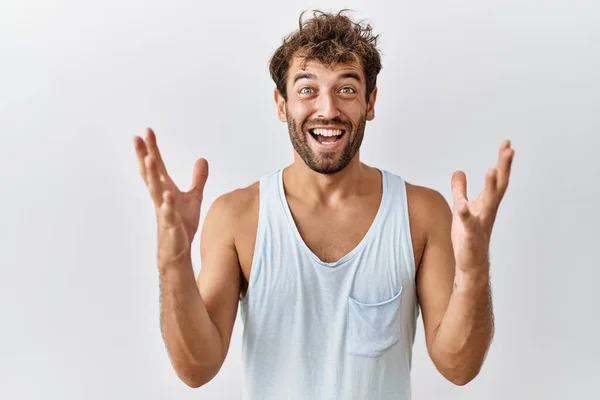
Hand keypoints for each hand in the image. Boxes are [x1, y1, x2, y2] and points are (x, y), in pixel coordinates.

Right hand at [134, 128, 208, 266]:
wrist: (177, 251)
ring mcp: (163, 211)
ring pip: (155, 191)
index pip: (157, 166)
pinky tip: (169, 195)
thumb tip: (202, 159)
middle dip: (144, 155)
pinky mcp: (170, 226)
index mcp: (164, 190)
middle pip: (150, 174)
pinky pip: (168, 214)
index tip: (146, 131)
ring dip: (152, 175)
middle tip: (137, 137)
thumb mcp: (193, 198)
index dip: (152, 149)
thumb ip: (197, 179)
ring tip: (150, 159)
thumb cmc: (181, 225)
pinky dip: (168, 205)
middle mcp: (160, 198)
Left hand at [450, 140, 514, 272]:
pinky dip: (466, 214)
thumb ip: (460, 190)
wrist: (471, 262)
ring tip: (492, 169)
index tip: (507, 143)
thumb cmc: (468, 235)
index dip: (502, 161)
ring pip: (488, 202)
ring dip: (491, 186)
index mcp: (487, 203)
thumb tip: (459, 172)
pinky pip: (469, 223)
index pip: (498, 178)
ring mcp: (481, 222)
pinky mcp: (470, 235)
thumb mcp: (461, 207)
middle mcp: (488, 210)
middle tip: (509, 150)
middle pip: (499, 186)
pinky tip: (462, 205)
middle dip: (504, 167)